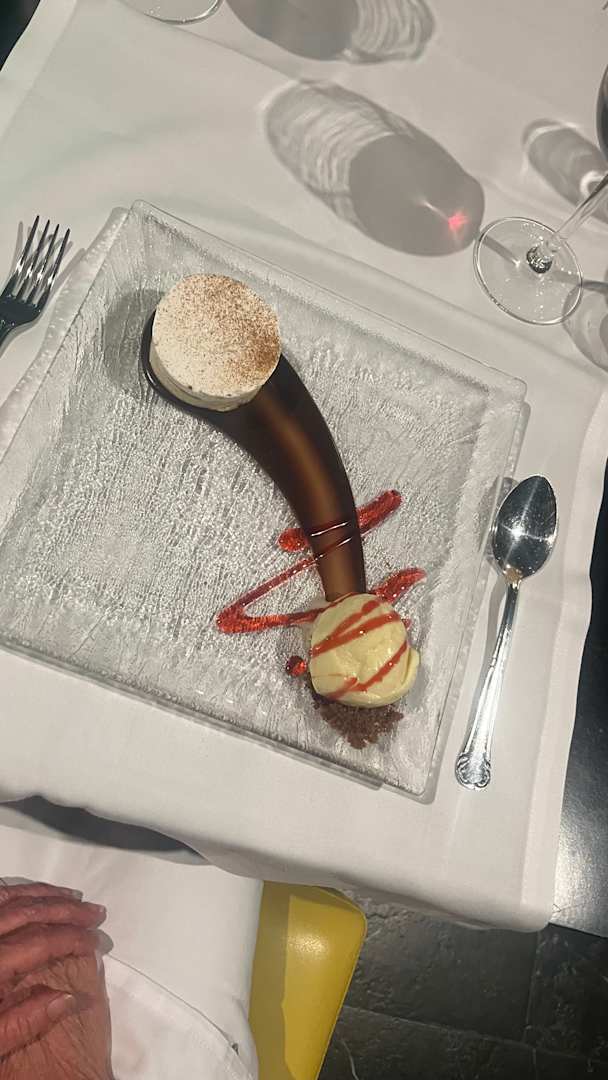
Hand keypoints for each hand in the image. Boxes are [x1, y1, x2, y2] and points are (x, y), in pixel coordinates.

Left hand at [0, 881, 111, 1078]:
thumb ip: (25, 1022)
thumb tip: (72, 998)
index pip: (41, 942)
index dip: (74, 938)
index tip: (99, 942)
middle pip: (28, 911)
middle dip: (67, 910)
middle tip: (97, 913)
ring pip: (8, 897)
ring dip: (44, 894)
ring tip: (72, 897)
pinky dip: (14, 891)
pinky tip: (28, 895)